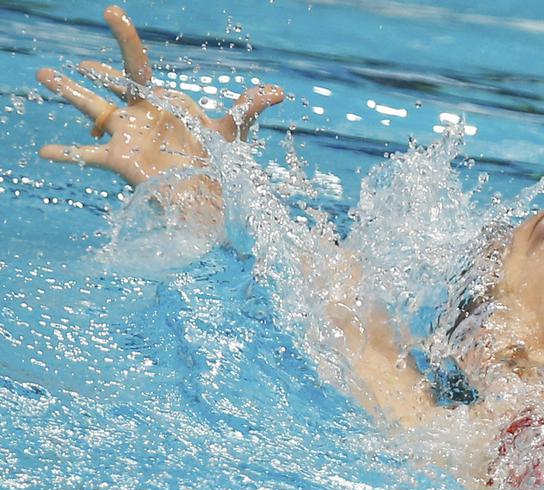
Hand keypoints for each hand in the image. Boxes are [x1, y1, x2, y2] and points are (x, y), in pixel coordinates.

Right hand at [36, 5, 283, 185]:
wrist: (211, 196)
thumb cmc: (217, 162)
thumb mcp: (232, 132)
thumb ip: (249, 109)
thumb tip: (280, 92)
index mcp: (160, 100)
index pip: (137, 64)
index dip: (125, 38)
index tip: (112, 12)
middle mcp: (138, 113)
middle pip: (110, 84)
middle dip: (92, 71)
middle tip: (76, 59)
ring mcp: (127, 135)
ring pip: (91, 110)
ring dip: (67, 93)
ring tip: (41, 75)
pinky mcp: (121, 160)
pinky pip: (87, 156)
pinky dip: (66, 153)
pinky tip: (43, 152)